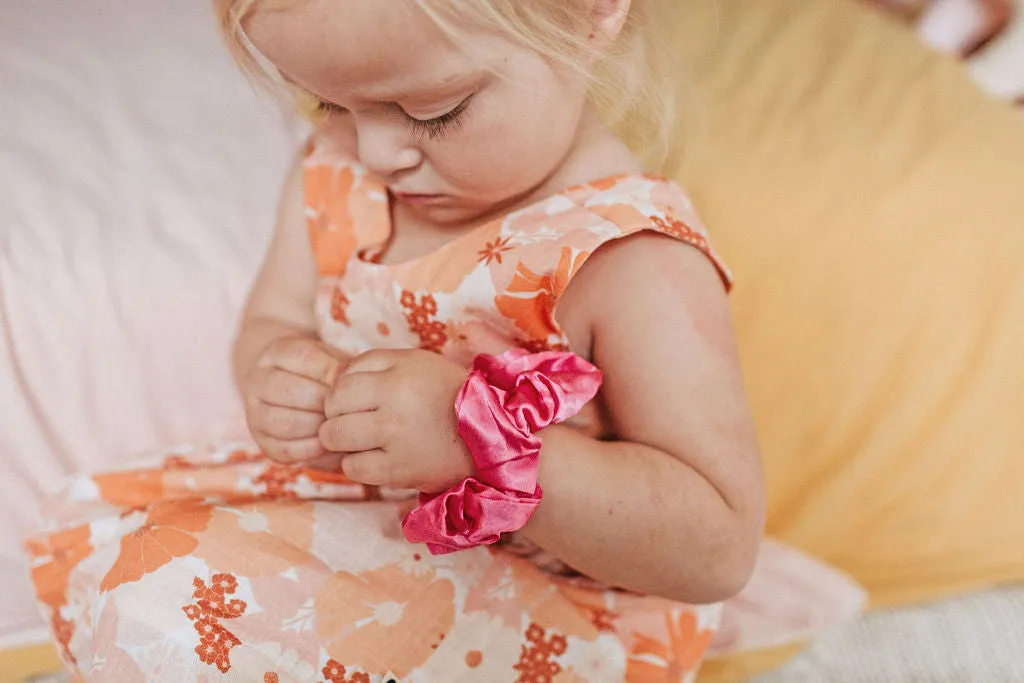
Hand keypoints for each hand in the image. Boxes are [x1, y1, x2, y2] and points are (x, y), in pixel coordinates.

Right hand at [242, 336, 348, 462]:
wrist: (286, 386)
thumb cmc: (318, 373)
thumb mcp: (328, 359)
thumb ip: (339, 367)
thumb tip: (350, 385)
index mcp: (276, 352)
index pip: (304, 357)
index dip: (331, 371)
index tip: (350, 382)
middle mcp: (258, 380)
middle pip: (289, 391)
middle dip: (323, 401)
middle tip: (345, 408)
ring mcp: (255, 412)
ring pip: (283, 423)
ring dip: (317, 427)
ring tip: (337, 426)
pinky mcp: (262, 441)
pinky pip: (283, 450)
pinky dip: (310, 451)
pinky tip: (328, 445)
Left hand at [319, 349, 472, 491]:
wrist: (487, 431)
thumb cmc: (445, 391)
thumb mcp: (413, 361)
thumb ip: (373, 362)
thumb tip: (335, 379)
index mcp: (397, 377)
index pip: (340, 386)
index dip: (339, 395)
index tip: (353, 402)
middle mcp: (394, 409)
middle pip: (333, 413)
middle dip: (336, 417)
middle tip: (356, 421)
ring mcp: (396, 442)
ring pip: (336, 440)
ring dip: (343, 442)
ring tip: (363, 440)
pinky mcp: (400, 471)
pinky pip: (354, 469)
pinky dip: (358, 464)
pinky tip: (375, 457)